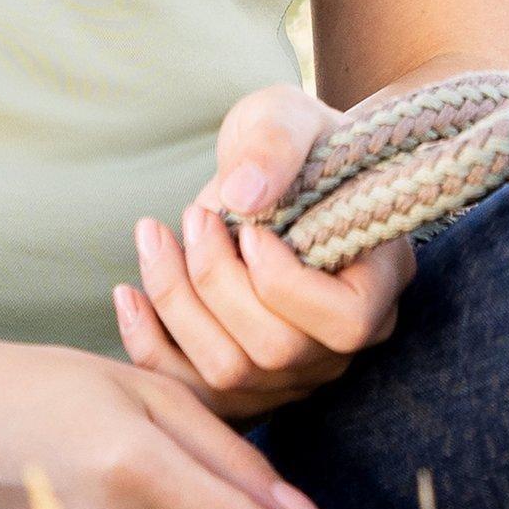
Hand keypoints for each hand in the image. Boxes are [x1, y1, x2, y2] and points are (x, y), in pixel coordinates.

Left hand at [114, 83, 412, 417]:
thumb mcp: (287, 116)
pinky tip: (129, 293)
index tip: (249, 229)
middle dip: (216, 283)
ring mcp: (294, 371)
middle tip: (192, 217)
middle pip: (277, 352)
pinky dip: (151, 347)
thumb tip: (243, 197)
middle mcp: (342, 341)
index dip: (288, 285)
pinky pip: (193, 391)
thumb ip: (274, 146)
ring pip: (230, 376)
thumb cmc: (289, 138)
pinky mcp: (243, 382)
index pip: (348, 322)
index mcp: (379, 278)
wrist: (269, 166)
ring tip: (154, 237)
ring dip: (178, 306)